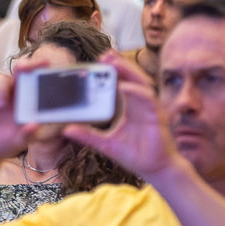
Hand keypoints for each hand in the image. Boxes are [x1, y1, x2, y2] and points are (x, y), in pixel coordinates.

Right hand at [0, 65, 41, 161]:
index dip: (39, 70)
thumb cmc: (5, 141)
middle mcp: (11, 92)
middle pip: (17, 71)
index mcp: (26, 99)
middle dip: (22, 66)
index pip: (34, 80)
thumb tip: (34, 125)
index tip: (46, 63)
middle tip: (23, 69)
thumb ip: (27, 134)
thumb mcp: (19, 142)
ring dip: (0, 89)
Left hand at [63, 53, 186, 180]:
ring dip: (128, 72)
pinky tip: (124, 87)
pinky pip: (147, 100)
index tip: (98, 61)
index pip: (122, 82)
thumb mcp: (106, 144)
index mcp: (131, 107)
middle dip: (120, 65)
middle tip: (104, 55)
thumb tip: (66, 130)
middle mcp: (141, 104)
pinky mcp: (157, 116)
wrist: (154, 170)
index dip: (113, 71)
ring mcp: (151, 108)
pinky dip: (136, 92)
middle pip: (132, 78)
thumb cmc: (134, 155)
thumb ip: (88, 135)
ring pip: (140, 83)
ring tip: (113, 63)